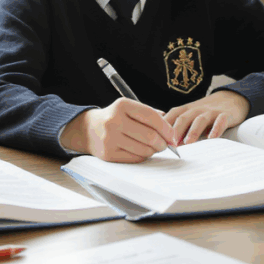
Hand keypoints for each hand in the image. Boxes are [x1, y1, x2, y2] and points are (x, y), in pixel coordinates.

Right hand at [60, 98, 178, 162]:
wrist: (89, 129)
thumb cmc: (116, 118)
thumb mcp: (129, 108)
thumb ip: (150, 115)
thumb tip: (172, 132)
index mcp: (122, 105)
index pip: (152, 117)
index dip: (167, 128)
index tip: (173, 136)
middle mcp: (114, 120)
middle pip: (150, 136)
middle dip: (163, 143)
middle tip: (165, 144)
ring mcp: (109, 138)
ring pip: (144, 150)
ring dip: (154, 151)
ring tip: (153, 147)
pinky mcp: (108, 154)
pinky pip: (135, 158)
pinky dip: (143, 156)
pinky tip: (141, 151)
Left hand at [165, 90, 250, 144]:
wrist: (231, 99)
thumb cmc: (206, 112)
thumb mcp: (191, 115)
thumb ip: (178, 126)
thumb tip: (161, 139)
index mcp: (186, 110)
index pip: (171, 115)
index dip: (163, 126)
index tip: (157, 138)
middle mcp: (196, 109)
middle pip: (183, 117)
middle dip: (175, 130)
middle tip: (169, 143)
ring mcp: (211, 111)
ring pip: (200, 119)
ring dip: (193, 131)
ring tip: (188, 143)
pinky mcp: (225, 115)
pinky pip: (220, 121)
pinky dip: (216, 128)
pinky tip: (212, 138)